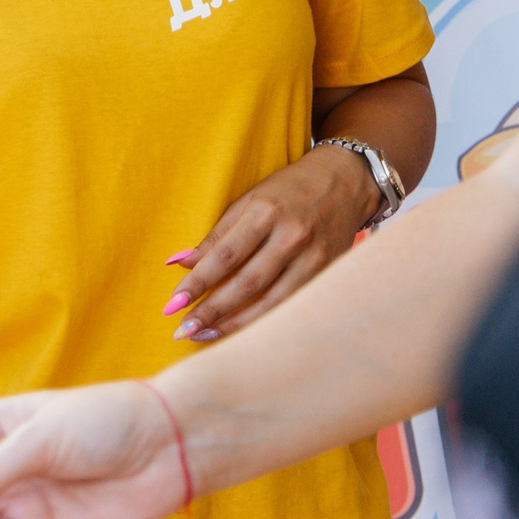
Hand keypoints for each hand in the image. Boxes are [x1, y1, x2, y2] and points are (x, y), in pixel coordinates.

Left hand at [164, 145, 377, 341]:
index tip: (172, 303)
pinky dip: (265, 321)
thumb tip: (178, 262)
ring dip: (235, 324)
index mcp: (266, 213)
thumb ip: (216, 235)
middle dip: (212, 310)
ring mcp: (314, 258)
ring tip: (204, 336)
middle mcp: (291, 237)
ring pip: (271, 302)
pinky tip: (242, 332)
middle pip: (246, 283)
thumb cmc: (288, 190)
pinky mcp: (327, 273)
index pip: (225, 255)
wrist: (345, 182)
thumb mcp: (248, 202)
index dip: (197, 282)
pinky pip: (291, 304)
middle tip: (182, 330)